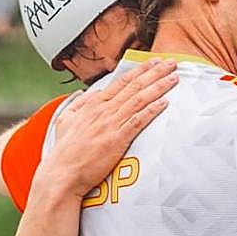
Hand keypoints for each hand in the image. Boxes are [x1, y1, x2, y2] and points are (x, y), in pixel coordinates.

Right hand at [39, 58, 176, 198]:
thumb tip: (90, 94)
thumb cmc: (65, 151)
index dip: (140, 70)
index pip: (121, 82)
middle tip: (171, 63)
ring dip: (158, 87)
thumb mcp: (65, 120)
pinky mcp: (117, 140)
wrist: (63, 173)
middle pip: (134, 86)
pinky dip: (151, 110)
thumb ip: (78, 104)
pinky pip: (138, 121)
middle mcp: (103, 111)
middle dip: (155, 73)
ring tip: (173, 78)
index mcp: (93, 105)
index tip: (153, 62)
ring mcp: (111, 124)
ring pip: (139, 100)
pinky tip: (164, 103)